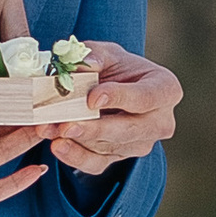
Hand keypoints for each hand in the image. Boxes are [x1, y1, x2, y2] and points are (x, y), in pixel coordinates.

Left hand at [47, 42, 181, 177]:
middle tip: (67, 126)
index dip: (120, 98)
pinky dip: (75, 157)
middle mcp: (160, 122)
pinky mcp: (120, 157)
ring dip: (77, 141)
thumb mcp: (108, 53)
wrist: (115, 87)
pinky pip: (98, 164)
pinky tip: (57, 146)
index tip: (92, 98)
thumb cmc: (116, 68)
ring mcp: (141, 144)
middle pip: (129, 130)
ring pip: (109, 148)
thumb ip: (95, 54)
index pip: (145, 98)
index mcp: (166, 90)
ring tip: (50, 130)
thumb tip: (83, 64)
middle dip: (95, 129)